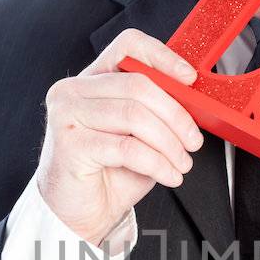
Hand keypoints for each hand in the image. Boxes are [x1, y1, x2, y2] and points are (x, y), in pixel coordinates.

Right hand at [37, 31, 203, 246]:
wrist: (79, 213)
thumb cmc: (108, 172)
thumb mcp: (138, 134)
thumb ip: (155, 111)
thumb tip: (192, 100)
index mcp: (91, 80)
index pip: (127, 46)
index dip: (162, 56)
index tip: (188, 78)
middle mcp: (73, 91)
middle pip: (138, 85)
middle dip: (176, 115)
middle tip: (192, 140)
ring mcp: (67, 115)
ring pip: (135, 116)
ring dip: (170, 143)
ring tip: (181, 162)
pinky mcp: (70, 145)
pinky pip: (128, 148)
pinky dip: (157, 163)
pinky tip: (169, 174)